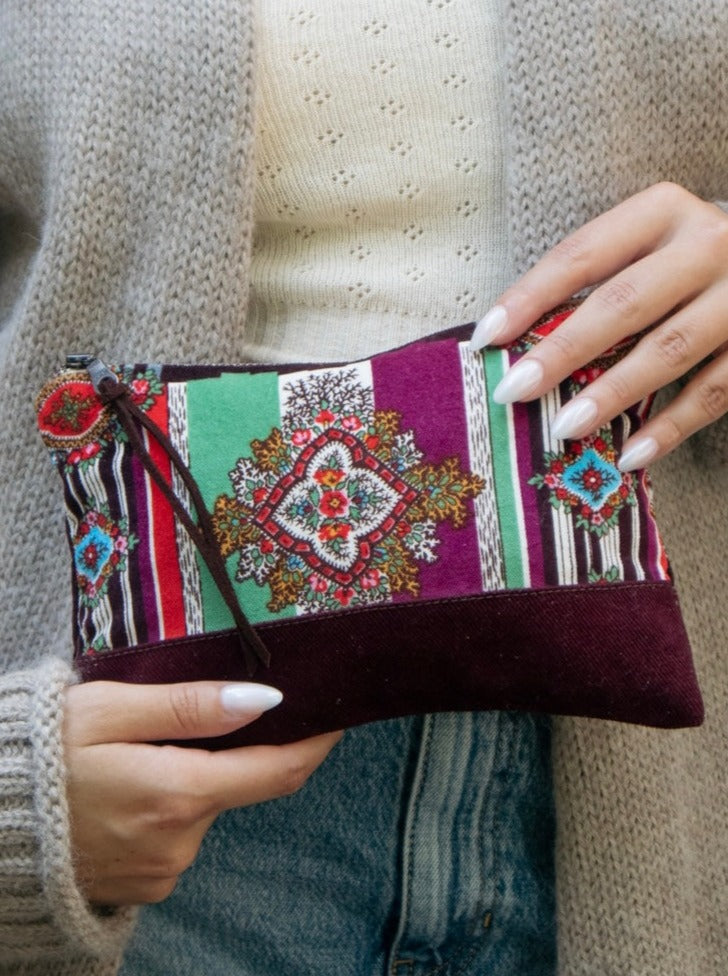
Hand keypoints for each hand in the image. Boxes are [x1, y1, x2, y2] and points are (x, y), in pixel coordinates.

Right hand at [63, 680, 342, 905]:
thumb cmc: (42, 753)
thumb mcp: (111, 710)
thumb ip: (191, 707)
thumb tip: (265, 701)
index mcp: (179, 794)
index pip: (277, 771)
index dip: (315, 741)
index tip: (337, 713)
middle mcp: (180, 842)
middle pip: (238, 785)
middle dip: (234, 750)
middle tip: (203, 710)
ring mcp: (162, 869)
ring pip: (205, 808)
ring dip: (195, 776)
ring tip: (145, 745)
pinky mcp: (143, 883)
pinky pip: (178, 834)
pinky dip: (172, 804)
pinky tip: (132, 784)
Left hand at [470, 182, 727, 469]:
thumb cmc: (682, 262)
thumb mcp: (645, 249)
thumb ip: (595, 284)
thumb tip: (515, 346)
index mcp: (663, 211)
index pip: (582, 254)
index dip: (530, 296)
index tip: (486, 337)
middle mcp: (706, 244)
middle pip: (624, 303)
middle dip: (563, 351)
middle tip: (515, 391)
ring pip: (669, 350)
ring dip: (612, 393)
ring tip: (564, 427)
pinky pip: (714, 393)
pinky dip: (670, 428)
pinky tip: (630, 455)